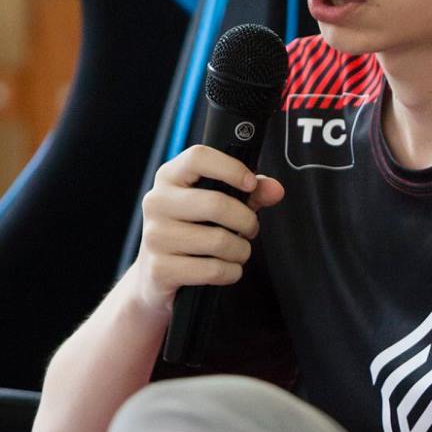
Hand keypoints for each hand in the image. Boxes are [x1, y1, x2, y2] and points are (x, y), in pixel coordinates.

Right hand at [130, 145, 283, 313]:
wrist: (156, 274)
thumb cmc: (192, 230)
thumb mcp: (220, 205)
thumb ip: (251, 193)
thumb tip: (276, 189)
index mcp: (169, 178)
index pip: (198, 158)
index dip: (231, 168)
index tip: (251, 184)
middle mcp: (157, 202)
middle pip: (217, 204)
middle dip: (247, 221)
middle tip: (250, 229)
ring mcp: (155, 236)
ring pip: (219, 241)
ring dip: (241, 251)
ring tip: (236, 251)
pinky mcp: (160, 269)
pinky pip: (213, 270)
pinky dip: (231, 272)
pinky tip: (226, 269)